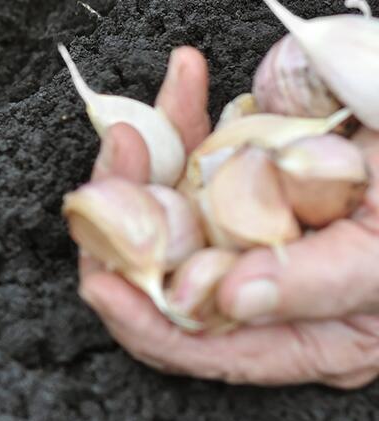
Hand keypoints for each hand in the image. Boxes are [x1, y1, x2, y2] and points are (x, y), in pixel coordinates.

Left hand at [78, 47, 378, 387]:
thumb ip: (319, 281)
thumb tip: (234, 300)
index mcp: (305, 333)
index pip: (202, 346)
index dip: (144, 321)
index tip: (102, 284)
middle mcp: (264, 285)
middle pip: (163, 270)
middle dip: (124, 220)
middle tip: (117, 170)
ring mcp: (249, 223)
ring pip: (164, 204)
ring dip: (141, 159)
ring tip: (133, 128)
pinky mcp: (248, 168)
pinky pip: (196, 147)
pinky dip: (183, 112)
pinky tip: (186, 74)